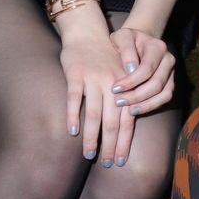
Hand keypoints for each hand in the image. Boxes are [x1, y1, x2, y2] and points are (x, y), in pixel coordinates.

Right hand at [57, 3, 126, 165]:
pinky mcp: (76, 74)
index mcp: (125, 87)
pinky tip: (72, 132)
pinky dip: (73, 115)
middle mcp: (111, 84)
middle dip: (110, 145)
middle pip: (112, 120)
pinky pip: (74, 98)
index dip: (124, 141)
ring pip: (94, 113)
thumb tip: (125, 129)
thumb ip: (124, 99)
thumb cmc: (105, 59)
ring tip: (89, 154)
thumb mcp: (121, 76)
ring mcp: (93, 79)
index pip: (127, 119)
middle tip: (106, 164)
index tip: (120, 161)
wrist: (88, 34)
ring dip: (92, 136)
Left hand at [109, 27, 175, 163]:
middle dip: (136, 95)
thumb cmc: (126, 40)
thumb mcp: (122, 37)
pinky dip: (151, 106)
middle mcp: (168, 59)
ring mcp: (171, 72)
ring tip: (127, 109)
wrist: (137, 42)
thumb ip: (125, 48)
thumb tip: (131, 69)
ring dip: (145, 104)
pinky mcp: (170, 83)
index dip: (131, 81)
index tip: (114, 88)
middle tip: (118, 101)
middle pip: (157, 83)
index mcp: (157, 47)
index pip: (147, 68)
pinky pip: (165, 99)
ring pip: (164, 93)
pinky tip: (135, 110)